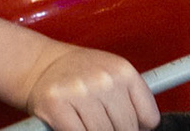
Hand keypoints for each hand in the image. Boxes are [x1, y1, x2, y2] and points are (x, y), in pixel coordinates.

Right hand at [23, 44, 159, 130]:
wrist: (40, 64)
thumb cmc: (80, 74)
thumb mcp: (112, 75)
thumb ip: (131, 99)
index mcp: (123, 71)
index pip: (149, 119)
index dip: (138, 127)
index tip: (126, 124)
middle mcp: (104, 79)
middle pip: (127, 129)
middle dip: (115, 130)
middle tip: (100, 121)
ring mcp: (80, 92)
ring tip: (86, 120)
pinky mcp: (56, 105)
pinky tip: (73, 124)